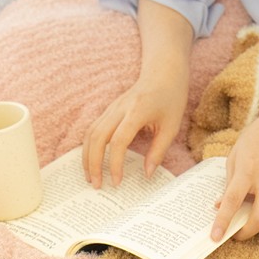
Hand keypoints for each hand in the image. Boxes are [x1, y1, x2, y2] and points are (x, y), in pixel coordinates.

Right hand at [82, 72, 187, 187]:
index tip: (117, 182)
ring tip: (90, 177)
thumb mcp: (171, 127)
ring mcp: (111, 108)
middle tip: (96, 185)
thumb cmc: (170, 99)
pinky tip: (91, 162)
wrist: (163, 73)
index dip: (115, 164)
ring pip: (90, 133)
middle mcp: (119, 109)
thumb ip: (158, 151)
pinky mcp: (108, 110)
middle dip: (93, 164)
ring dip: (87, 157)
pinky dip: (89, 147)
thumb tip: (146, 174)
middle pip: (97, 138)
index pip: (118, 141)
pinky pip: (92, 129)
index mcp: (137, 112)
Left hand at [211, 100, 258, 241]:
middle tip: (236, 233)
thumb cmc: (258, 137)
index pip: (232, 201)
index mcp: (247, 170)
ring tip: (248, 217)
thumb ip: (229, 181)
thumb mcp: (236, 154)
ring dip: (258, 224)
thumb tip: (220, 205)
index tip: (215, 237)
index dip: (223, 222)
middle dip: (247, 233)